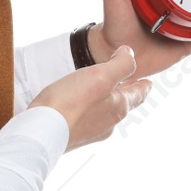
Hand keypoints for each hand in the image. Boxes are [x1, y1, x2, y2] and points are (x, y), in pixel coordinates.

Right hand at [29, 45, 150, 150]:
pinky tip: (82, 107)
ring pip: (107, 113)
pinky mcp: (74, 136)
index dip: (144, 86)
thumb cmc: (70, 103)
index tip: (149, 84)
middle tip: (132, 87)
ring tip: (107, 94)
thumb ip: (121, 64)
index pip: (138, 94)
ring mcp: (92, 132)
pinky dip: (92, 110)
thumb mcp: (101, 75)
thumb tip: (129, 54)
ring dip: (110, 102)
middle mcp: (109, 122)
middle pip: (124, 105)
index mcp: (119, 107)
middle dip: (129, 94)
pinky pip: (89, 119)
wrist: (41, 133)